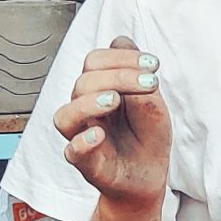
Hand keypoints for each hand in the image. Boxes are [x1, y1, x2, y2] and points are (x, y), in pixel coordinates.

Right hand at [50, 35, 168, 213]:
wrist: (149, 176)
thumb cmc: (148, 136)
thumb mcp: (154, 103)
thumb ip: (139, 78)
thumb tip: (124, 44)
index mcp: (99, 89)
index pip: (96, 61)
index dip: (121, 57)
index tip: (154, 64)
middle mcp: (85, 109)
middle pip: (83, 81)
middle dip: (117, 76)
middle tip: (150, 82)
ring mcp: (82, 136)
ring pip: (66, 114)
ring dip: (89, 102)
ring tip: (115, 100)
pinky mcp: (86, 163)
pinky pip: (72, 152)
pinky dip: (82, 142)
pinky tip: (99, 136)